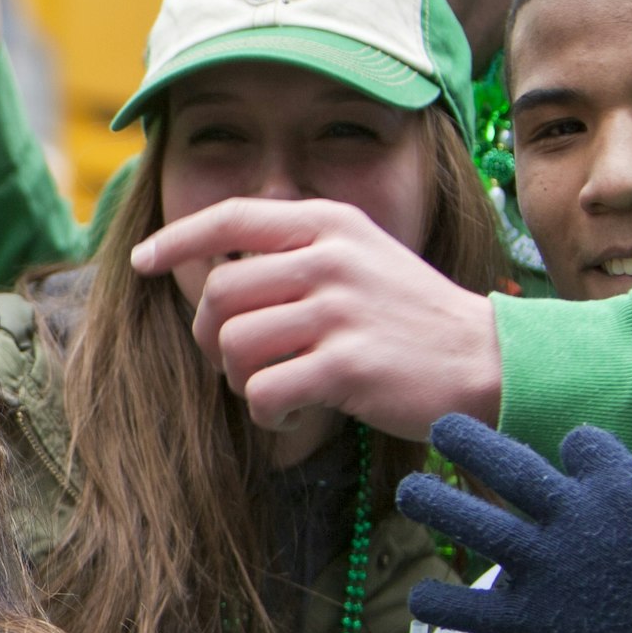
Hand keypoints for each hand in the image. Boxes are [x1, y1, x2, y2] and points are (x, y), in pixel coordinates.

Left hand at [130, 197, 504, 438]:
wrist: (489, 361)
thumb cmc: (412, 318)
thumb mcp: (360, 260)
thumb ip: (297, 254)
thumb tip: (216, 272)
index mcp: (329, 224)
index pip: (232, 217)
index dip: (178, 239)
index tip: (142, 261)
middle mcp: (330, 258)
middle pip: (219, 292)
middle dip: (209, 337)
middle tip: (234, 363)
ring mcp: (339, 310)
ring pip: (232, 344)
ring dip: (236, 379)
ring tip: (270, 389)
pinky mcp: (348, 365)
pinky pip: (264, 392)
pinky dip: (265, 414)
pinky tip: (289, 416)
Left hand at [401, 417, 631, 632]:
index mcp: (623, 485)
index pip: (579, 442)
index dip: (579, 450)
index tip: (582, 462)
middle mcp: (576, 518)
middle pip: (507, 463)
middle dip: (467, 438)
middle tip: (441, 426)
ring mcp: (551, 568)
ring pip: (475, 525)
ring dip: (435, 504)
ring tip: (408, 490)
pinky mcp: (540, 619)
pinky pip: (475, 612)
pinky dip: (443, 608)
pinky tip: (420, 601)